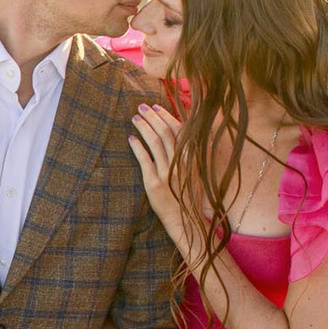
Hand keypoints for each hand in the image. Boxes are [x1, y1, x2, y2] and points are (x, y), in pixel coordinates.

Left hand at [128, 104, 194, 259]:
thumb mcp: (196, 172)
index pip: (179, 129)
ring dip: (143, 127)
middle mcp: (181, 162)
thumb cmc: (190, 196)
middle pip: (165, 131)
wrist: (187, 221)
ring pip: (154, 142)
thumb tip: (180, 135)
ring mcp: (168, 172)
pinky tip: (131, 139)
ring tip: (135, 118)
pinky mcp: (154, 184)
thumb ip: (190, 154)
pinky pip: (144, 160)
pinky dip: (137, 147)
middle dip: (152, 116)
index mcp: (193, 158)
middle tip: (141, 107)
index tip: (156, 107)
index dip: (166, 116)